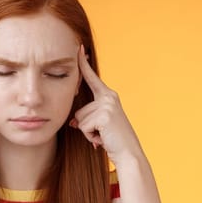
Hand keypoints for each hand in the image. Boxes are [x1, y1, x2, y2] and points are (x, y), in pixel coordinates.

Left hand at [69, 44, 142, 163]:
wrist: (129, 154)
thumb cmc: (115, 141)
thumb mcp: (100, 125)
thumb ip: (87, 118)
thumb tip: (72, 123)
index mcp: (109, 96)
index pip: (92, 78)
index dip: (83, 64)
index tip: (78, 48)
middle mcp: (109, 97)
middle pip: (79, 110)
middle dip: (85, 126)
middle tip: (103, 133)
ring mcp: (107, 105)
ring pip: (80, 119)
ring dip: (88, 132)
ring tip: (104, 136)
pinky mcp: (104, 114)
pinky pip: (83, 126)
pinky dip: (90, 136)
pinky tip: (103, 139)